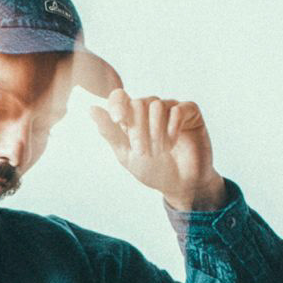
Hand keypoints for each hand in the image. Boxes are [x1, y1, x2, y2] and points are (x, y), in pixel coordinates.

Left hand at [89, 88, 225, 210]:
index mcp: (132, 117)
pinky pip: (179, 109)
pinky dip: (173, 127)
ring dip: (155, 131)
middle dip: (138, 130)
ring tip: (159, 151)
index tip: (117, 119)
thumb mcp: (126, 154)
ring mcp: (171, 108)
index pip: (120, 97)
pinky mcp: (191, 113)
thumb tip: (91, 109)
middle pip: (138, 103)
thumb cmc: (153, 170)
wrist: (180, 184)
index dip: (116, 103)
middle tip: (143, 151)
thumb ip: (110, 132)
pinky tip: (173, 143)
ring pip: (157, 105)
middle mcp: (151, 109)